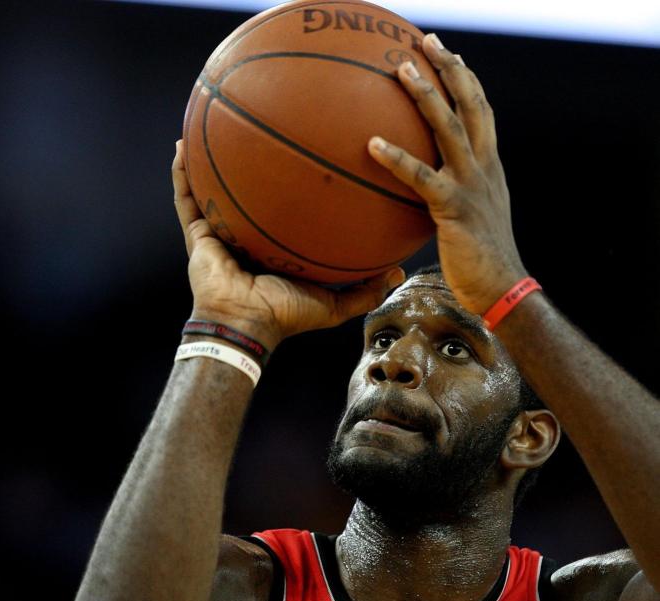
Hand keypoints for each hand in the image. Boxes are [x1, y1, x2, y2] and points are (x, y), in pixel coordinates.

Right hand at [173, 140, 404, 351]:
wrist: (246, 323)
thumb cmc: (286, 315)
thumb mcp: (334, 303)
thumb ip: (366, 290)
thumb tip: (398, 273)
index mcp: (274, 245)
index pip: (283, 208)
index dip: (292, 183)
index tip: (308, 153)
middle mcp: (246, 233)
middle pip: (248, 190)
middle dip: (252, 161)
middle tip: (262, 128)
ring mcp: (220, 230)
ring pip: (212, 186)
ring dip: (209, 158)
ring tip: (212, 121)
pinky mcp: (197, 233)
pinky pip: (186, 197)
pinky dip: (182, 173)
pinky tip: (181, 145)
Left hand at [368, 33, 527, 315]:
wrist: (501, 287)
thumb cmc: (480, 258)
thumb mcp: (472, 216)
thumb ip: (453, 194)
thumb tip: (424, 189)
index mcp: (490, 166)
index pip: (481, 111)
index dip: (467, 80)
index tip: (449, 55)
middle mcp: (485, 166)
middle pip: (471, 104)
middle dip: (450, 69)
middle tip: (427, 41)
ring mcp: (471, 184)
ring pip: (449, 128)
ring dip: (426, 95)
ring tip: (400, 70)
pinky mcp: (453, 207)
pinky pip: (420, 176)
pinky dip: (396, 157)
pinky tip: (371, 143)